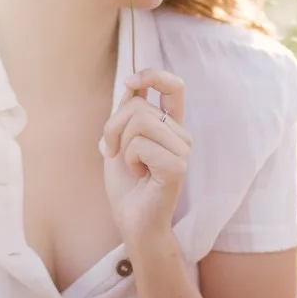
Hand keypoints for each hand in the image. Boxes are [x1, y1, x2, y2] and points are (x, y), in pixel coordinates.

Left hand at [101, 68, 191, 241]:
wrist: (132, 222)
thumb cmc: (127, 185)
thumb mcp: (120, 141)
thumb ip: (128, 114)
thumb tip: (133, 85)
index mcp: (170, 126)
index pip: (174, 87)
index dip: (154, 75)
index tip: (131, 82)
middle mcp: (181, 135)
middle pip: (139, 105)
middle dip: (113, 127)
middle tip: (114, 152)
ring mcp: (182, 150)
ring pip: (138, 122)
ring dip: (122, 146)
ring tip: (131, 166)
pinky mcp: (178, 166)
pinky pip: (140, 145)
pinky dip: (129, 160)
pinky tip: (140, 175)